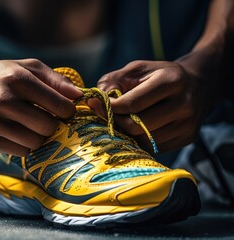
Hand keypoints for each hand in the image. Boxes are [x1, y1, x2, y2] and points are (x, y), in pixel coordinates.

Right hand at [0, 57, 81, 155]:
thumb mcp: (24, 67)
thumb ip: (53, 79)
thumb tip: (78, 95)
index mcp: (17, 78)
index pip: (58, 105)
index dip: (68, 112)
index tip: (65, 112)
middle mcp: (3, 99)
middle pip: (48, 127)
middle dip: (54, 126)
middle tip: (50, 121)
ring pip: (34, 143)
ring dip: (40, 137)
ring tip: (34, 127)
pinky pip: (19, 152)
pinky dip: (25, 146)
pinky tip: (20, 134)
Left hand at [97, 60, 212, 152]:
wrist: (197, 85)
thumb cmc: (159, 76)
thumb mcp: (137, 69)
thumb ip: (114, 80)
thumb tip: (96, 100)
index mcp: (171, 81)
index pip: (133, 104)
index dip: (110, 107)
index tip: (97, 105)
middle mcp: (183, 104)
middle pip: (137, 126)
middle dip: (117, 122)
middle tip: (108, 116)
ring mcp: (187, 124)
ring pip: (144, 141)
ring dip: (126, 134)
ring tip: (121, 121)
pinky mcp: (187, 138)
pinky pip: (154, 147)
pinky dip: (140, 140)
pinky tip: (137, 129)